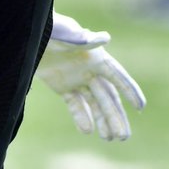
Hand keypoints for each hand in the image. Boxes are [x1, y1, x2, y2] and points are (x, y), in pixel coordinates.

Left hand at [38, 11, 145, 140]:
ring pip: (94, 103)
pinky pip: (75, 104)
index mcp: (95, 56)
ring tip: (110, 139)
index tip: (140, 106)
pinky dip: (81, 116)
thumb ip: (83, 38)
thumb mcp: (64, 32)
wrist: (27, 34)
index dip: (129, 90)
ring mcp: (76, 78)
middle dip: (116, 116)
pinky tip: (87, 131)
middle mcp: (89, 69)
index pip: (117, 75)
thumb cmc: (49, 29)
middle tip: (124, 137)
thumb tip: (105, 38)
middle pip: (107, 96)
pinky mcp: (62, 85)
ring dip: (103, 120)